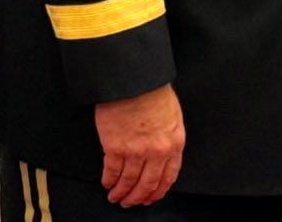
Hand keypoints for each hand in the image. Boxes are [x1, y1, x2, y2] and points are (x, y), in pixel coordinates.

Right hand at [95, 83, 184, 206]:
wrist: (136, 80)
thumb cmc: (154, 91)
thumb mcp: (173, 115)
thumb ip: (168, 137)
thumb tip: (161, 155)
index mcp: (174, 142)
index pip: (169, 176)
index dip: (158, 191)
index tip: (151, 197)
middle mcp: (157, 151)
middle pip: (148, 184)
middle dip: (138, 197)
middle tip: (131, 202)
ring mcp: (135, 151)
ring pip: (129, 182)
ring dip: (121, 193)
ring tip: (116, 196)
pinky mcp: (115, 148)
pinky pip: (112, 172)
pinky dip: (109, 181)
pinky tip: (107, 183)